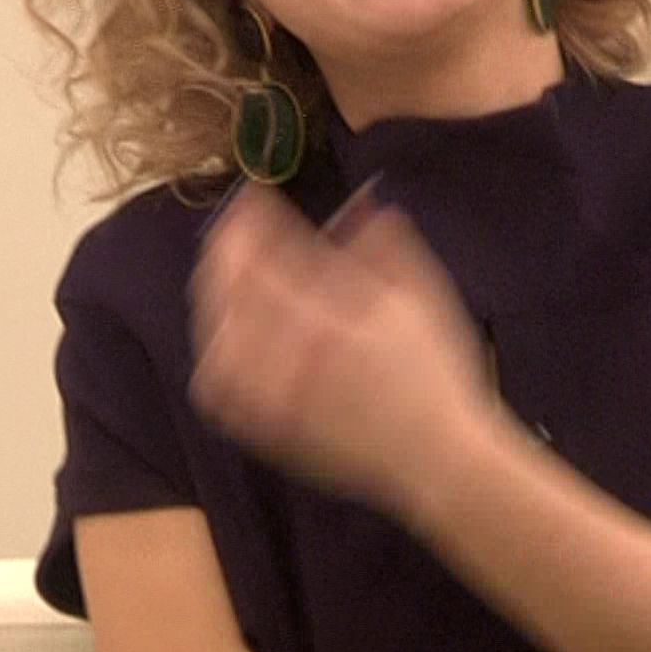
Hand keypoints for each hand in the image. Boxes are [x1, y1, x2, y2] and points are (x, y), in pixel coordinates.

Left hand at [187, 180, 500, 514]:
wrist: (436, 458)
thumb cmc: (436, 374)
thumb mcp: (422, 297)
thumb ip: (386, 244)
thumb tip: (362, 198)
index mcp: (325, 320)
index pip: (265, 255)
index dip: (250, 217)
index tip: (254, 193)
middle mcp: (287, 358)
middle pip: (227, 292)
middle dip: (225, 248)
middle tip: (238, 225)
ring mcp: (270, 397)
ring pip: (214, 336)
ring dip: (214, 293)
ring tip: (228, 271)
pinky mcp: (265, 427)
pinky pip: (218, 386)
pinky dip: (213, 349)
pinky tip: (224, 333)